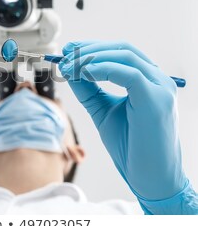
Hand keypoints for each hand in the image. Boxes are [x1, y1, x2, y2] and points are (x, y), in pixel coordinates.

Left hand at [58, 41, 185, 203]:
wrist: (149, 177)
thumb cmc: (130, 146)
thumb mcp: (102, 110)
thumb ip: (88, 90)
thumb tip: (70, 69)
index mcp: (148, 81)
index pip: (120, 52)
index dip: (92, 48)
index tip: (68, 50)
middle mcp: (157, 80)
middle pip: (122, 49)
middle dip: (89, 49)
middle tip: (65, 55)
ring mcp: (160, 88)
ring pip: (125, 56)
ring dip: (92, 57)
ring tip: (70, 66)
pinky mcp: (156, 100)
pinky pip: (129, 74)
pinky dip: (104, 69)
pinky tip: (84, 73)